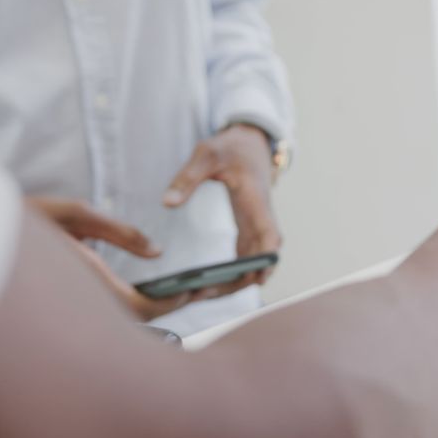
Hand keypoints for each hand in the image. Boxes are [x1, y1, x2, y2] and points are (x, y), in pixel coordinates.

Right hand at [26, 197, 212, 320]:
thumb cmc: (27, 222)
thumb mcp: (76, 215)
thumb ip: (120, 233)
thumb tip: (156, 251)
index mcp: (88, 282)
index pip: (145, 307)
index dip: (174, 301)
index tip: (192, 289)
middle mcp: (83, 303)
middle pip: (138, 319)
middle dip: (169, 306)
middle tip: (196, 290)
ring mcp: (76, 309)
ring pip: (123, 319)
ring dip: (153, 307)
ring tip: (180, 290)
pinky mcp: (72, 307)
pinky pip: (110, 313)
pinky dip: (134, 305)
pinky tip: (148, 292)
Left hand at [164, 124, 280, 285]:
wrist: (251, 143)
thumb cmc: (230, 147)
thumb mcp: (207, 154)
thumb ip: (187, 178)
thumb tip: (168, 203)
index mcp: (256, 200)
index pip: (269, 235)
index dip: (266, 258)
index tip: (257, 276)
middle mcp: (261, 217)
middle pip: (262, 256)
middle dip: (242, 278)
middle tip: (211, 294)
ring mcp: (257, 224)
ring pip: (256, 259)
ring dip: (237, 279)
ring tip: (205, 294)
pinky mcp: (250, 227)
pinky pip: (248, 254)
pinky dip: (236, 270)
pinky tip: (214, 282)